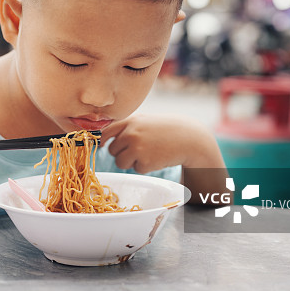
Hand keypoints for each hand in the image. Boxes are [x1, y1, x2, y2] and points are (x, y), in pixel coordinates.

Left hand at [101, 114, 217, 172]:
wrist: (188, 138)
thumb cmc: (165, 130)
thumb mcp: (144, 121)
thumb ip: (126, 127)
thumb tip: (102, 138)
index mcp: (130, 121)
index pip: (106, 132)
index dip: (102, 141)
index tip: (101, 146)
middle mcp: (130, 133)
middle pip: (113, 150)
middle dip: (122, 153)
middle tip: (138, 150)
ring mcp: (137, 148)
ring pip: (120, 162)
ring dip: (131, 162)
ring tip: (148, 153)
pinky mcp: (144, 161)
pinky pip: (136, 169)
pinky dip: (145, 167)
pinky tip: (156, 158)